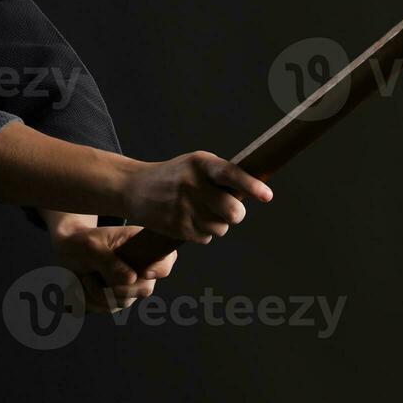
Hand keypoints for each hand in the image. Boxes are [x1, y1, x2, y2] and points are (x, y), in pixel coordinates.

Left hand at [51, 222, 177, 313]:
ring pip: (123, 301)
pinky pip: (109, 308)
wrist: (68, 251)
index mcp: (141, 246)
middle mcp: (141, 267)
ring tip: (86, 277)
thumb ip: (109, 261)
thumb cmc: (82, 242)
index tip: (146, 273)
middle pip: (144, 288)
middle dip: (116, 287)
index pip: (166, 259)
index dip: (161, 268)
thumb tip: (132, 279)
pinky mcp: (118, 297)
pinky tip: (85, 287)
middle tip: (93, 275)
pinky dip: (93, 301)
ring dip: (99, 294)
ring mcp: (131, 284)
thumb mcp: (91, 246)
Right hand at [119, 151, 273, 243]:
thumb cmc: (175, 176)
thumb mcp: (195, 164)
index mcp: (200, 164)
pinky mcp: (177, 228)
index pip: (230, 174)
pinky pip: (206, 238)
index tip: (267, 196)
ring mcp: (184, 208)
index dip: (251, 186)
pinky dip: (203, 233)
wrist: (135, 188)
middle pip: (232, 211)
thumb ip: (221, 175)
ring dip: (218, 224)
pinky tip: (190, 220)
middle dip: (236, 214)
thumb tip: (254, 193)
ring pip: (221, 228)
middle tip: (232, 210)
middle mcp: (192, 185)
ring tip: (201, 211)